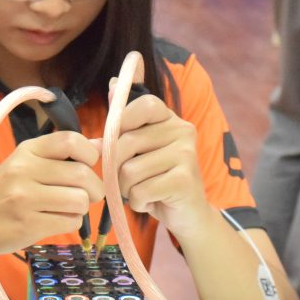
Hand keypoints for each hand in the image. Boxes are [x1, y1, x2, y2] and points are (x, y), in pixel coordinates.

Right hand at [0, 131, 102, 254]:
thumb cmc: (4, 192)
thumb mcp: (26, 164)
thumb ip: (61, 154)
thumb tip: (101, 144)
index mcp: (26, 150)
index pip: (69, 141)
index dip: (89, 154)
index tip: (88, 164)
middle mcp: (24, 170)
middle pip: (81, 174)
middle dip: (95, 188)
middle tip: (89, 194)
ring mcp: (24, 199)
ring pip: (79, 200)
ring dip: (82, 207)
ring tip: (69, 208)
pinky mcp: (28, 225)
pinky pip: (70, 221)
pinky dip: (71, 222)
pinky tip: (56, 220)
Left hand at [108, 79, 211, 237]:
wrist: (188, 216)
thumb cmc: (157, 180)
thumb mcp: (139, 149)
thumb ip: (124, 122)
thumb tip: (111, 84)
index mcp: (170, 119)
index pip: (144, 104)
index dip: (123, 122)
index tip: (119, 142)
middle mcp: (182, 131)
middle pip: (126, 142)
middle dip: (115, 168)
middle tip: (127, 180)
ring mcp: (186, 155)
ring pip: (129, 170)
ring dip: (126, 189)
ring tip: (141, 191)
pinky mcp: (185, 180)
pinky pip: (140, 190)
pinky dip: (138, 202)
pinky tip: (151, 202)